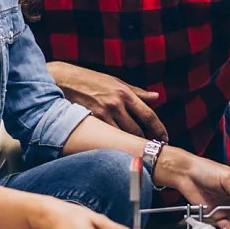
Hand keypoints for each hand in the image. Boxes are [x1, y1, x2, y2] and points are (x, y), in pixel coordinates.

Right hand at [48, 63, 167, 140]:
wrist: (64, 79)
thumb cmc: (91, 80)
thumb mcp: (115, 82)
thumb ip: (137, 92)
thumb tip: (156, 97)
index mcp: (125, 93)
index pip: (148, 115)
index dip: (159, 129)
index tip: (165, 138)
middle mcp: (116, 104)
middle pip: (136, 130)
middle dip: (144, 140)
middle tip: (148, 146)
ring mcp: (102, 113)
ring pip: (122, 136)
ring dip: (128, 143)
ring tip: (132, 148)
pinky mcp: (91, 121)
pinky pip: (106, 137)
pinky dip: (112, 143)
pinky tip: (114, 146)